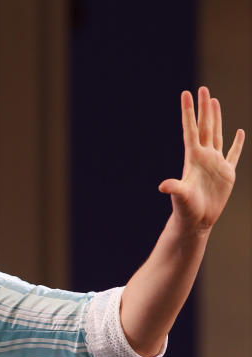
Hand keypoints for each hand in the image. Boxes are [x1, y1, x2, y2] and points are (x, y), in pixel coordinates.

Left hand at [158, 87, 244, 233]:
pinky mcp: (227, 173)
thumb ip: (174, 189)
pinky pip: (233, 154)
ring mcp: (215, 164)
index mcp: (193, 158)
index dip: (188, 112)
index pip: (191, 129)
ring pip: (217, 134)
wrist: (196, 221)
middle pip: (205, 126)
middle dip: (204, 108)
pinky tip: (238, 132)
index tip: (186, 93)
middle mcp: (204, 157)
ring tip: (214, 102)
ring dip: (217, 118)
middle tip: (203, 89)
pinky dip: (236, 143)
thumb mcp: (180, 197)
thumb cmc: (186, 210)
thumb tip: (163, 186)